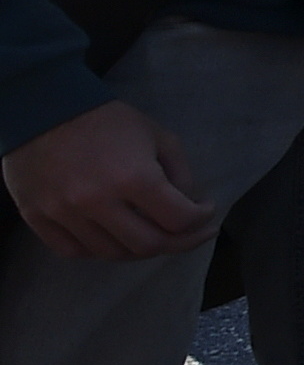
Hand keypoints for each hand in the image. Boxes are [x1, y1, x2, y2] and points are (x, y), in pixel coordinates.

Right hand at [2, 100, 217, 260]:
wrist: (46, 110)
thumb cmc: (108, 121)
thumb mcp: (158, 136)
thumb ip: (180, 173)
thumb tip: (188, 205)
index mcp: (133, 177)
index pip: (178, 220)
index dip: (201, 222)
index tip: (206, 213)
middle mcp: (97, 201)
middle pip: (147, 246)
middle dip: (177, 242)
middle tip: (188, 233)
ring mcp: (64, 213)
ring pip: (111, 254)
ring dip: (138, 249)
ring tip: (151, 234)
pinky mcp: (38, 217)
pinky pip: (73, 251)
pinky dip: (98, 251)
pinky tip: (113, 238)